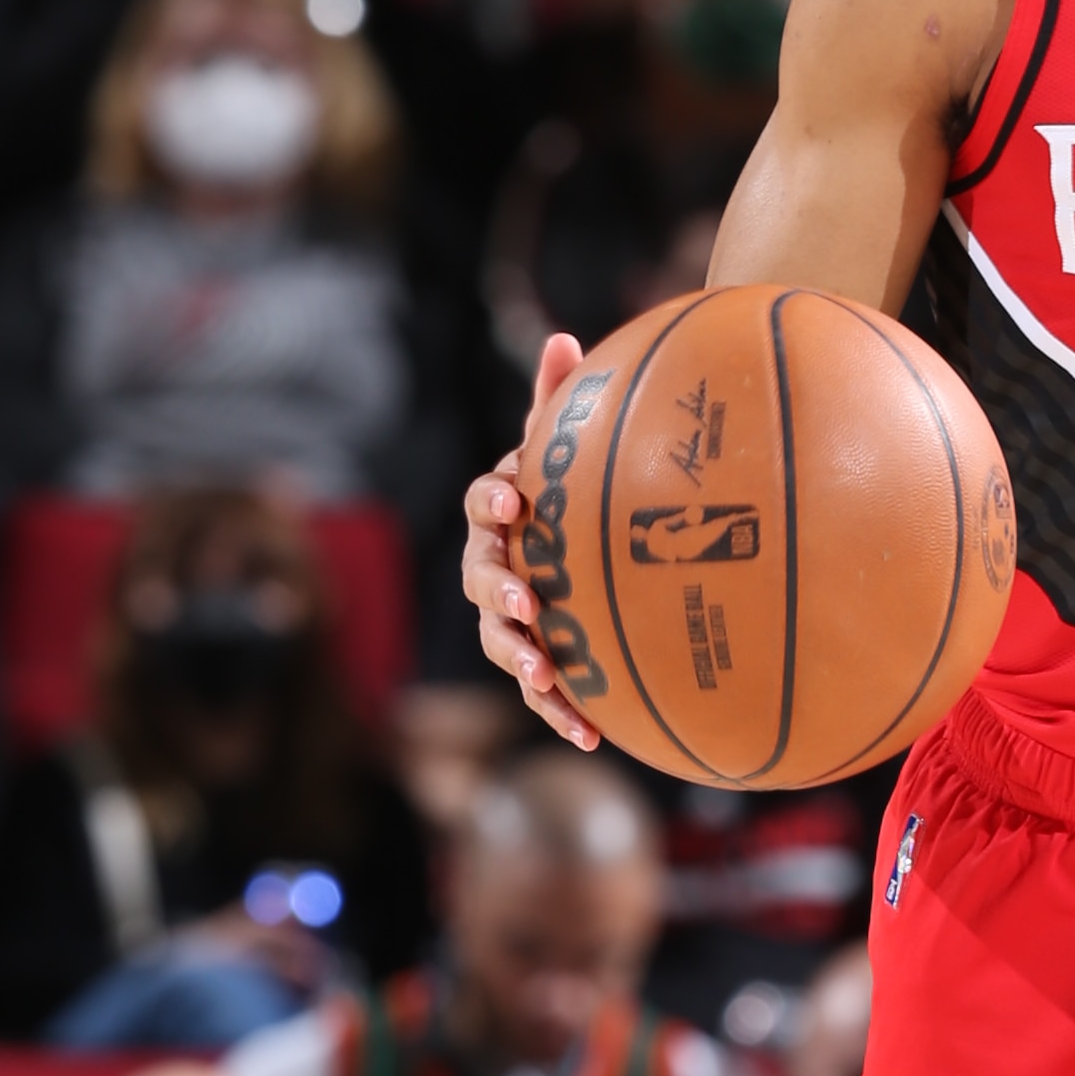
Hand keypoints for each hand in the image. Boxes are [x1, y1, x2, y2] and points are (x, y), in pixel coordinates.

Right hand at [462, 328, 603, 752]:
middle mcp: (493, 565)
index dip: (494, 500)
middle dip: (501, 590)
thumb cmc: (572, 491)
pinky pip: (542, 692)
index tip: (515, 500)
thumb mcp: (568, 446)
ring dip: (519, 660)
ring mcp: (509, 619)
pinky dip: (560, 713)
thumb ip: (559, 401)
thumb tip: (562, 337)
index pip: (484, 502)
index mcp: (499, 512)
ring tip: (544, 676)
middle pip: (481, 578)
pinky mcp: (537, 662)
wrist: (590, 547)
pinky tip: (593, 738)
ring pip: (500, 641)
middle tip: (526, 601)